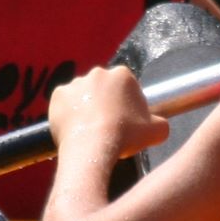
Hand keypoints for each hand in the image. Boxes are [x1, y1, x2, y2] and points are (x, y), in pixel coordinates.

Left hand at [46, 66, 170, 159]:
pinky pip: (64, 104)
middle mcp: (98, 73)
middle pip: (104, 88)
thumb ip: (161, 123)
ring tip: (90, 129)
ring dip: (87, 107)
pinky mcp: (58, 95)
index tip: (126, 121)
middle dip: (106, 103)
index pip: (127, 87)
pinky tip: (75, 128)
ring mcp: (76, 83)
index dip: (128, 105)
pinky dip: (68, 113)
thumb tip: (159, 125)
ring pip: (83, 95)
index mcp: (123, 75)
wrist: (92, 147)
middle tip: (108, 126)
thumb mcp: (157, 131)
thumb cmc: (125, 136)